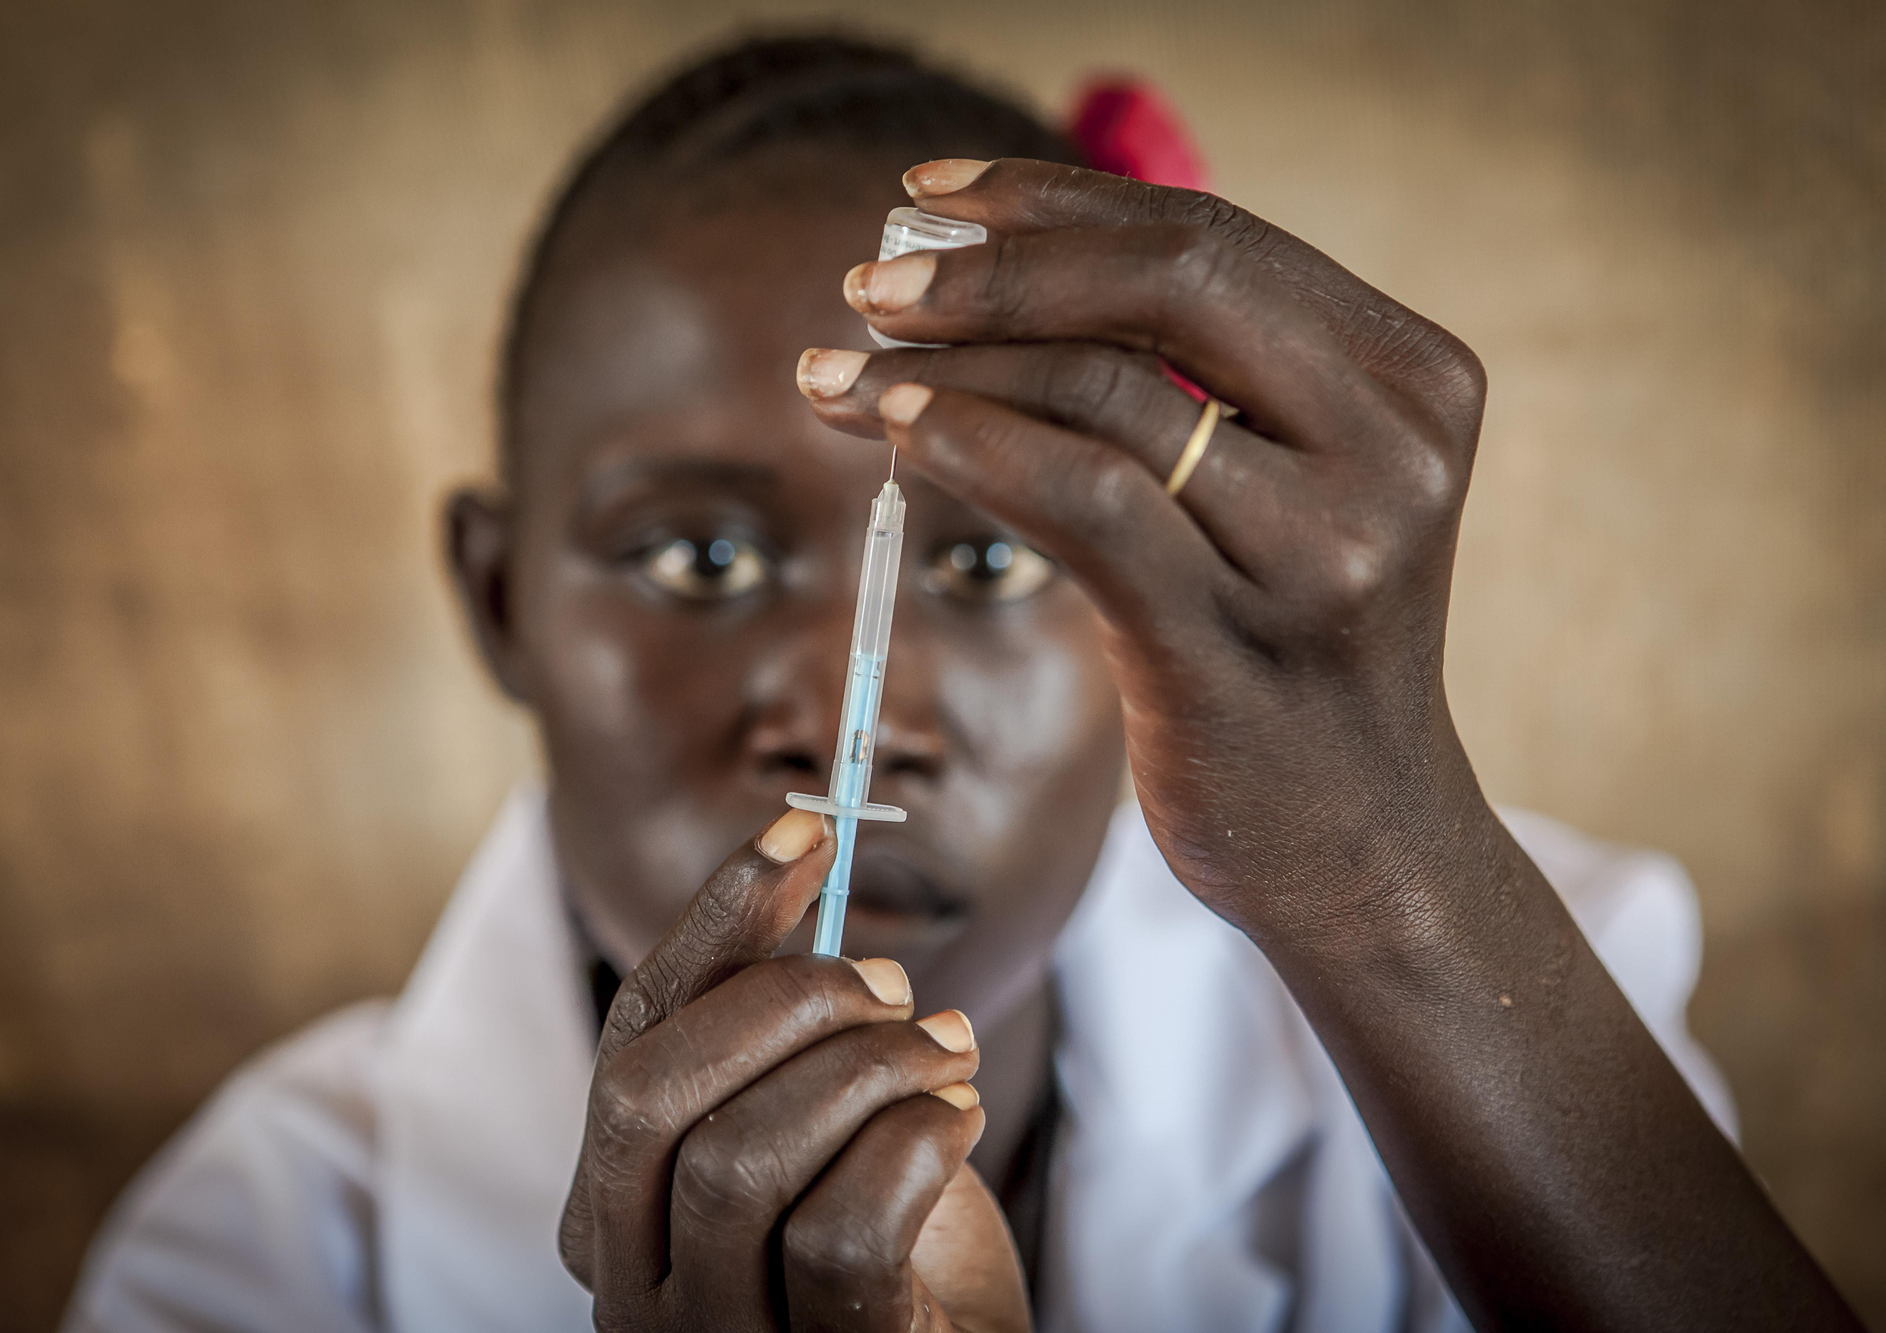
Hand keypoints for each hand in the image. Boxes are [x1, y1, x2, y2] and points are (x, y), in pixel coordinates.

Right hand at [559, 807, 1029, 1332]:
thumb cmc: (885, 1241)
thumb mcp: (815, 1120)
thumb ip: (778, 1023)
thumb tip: (795, 850)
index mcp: (611, 1207)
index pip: (628, 1037)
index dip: (713, 921)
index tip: (802, 828)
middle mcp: (628, 1285)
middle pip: (646, 1093)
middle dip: (783, 1002)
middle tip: (891, 983)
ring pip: (738, 1159)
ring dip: (867, 1069)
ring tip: (947, 1052)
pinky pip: (840, 1234)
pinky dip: (913, 1143)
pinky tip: (957, 1120)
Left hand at [805, 157, 1493, 943]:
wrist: (1359, 846)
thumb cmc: (1287, 651)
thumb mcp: (1284, 491)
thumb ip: (1194, 383)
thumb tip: (989, 278)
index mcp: (1411, 378)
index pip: (1210, 239)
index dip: (1054, 202)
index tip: (933, 194)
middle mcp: (1392, 447)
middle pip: (1167, 283)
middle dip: (993, 271)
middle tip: (866, 282)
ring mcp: (1326, 550)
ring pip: (1107, 391)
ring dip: (946, 366)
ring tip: (840, 371)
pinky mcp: (1236, 645)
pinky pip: (1081, 503)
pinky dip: (972, 445)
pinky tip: (894, 432)